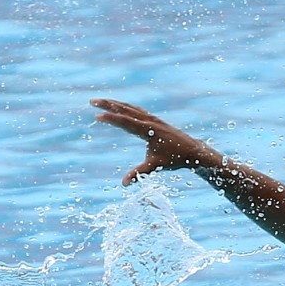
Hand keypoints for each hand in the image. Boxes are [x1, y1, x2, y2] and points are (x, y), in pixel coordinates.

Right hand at [91, 98, 222, 184]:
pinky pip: (137, 110)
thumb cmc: (174, 158)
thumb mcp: (155, 166)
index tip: (96, 116)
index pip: (125, 122)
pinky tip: (120, 107)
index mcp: (148, 130)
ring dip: (115, 103)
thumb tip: (124, 183)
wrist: (192, 150)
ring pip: (130, 107)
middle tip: (92, 101)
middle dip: (108, 104)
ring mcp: (152, 119)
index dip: (110, 119)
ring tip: (101, 101)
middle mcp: (149, 121)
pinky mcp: (155, 120)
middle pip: (125, 109)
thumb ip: (138, 173)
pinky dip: (126, 107)